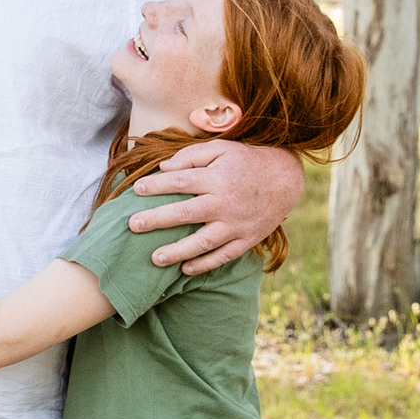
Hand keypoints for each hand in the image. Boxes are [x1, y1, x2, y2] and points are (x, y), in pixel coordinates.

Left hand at [127, 137, 304, 271]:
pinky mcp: (246, 239)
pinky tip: (185, 269)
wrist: (286, 179)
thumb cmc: (247, 161)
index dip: (157, 186)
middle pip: (186, 213)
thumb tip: (163, 168)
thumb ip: (191, 156)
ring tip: (155, 258)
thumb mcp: (222, 149)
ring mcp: (236, 224)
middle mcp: (225, 203)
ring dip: (178, 252)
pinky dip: (205, 265)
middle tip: (133, 225)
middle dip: (157, 220)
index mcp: (217, 178)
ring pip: (203, 242)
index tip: (137, 190)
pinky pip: (223, 256)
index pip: (181, 181)